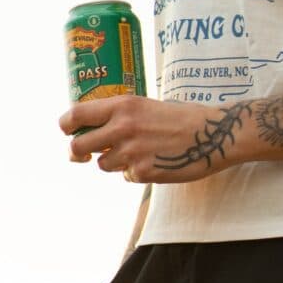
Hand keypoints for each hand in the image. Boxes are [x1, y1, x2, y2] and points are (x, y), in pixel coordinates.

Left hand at [62, 94, 242, 182]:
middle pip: (77, 147)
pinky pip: (126, 176)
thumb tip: (87, 129)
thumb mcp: (144, 106)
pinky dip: (135, 172)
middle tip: (85, 155)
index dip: (66, 126)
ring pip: (102, 164)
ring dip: (113, 162)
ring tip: (139, 152)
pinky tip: (155, 161)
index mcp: (122, 106)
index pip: (75, 115)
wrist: (216, 134)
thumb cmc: (180, 118)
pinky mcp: (144, 171)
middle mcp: (122, 127)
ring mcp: (132, 151)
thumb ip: (117, 117)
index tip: (67, 132)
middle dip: (79, 153)